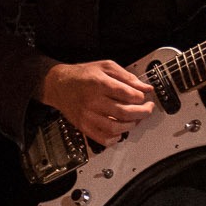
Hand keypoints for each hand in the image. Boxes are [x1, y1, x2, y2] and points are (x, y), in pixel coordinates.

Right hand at [40, 60, 155, 145]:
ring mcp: (87, 116)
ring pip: (116, 127)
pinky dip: (115, 138)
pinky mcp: (83, 126)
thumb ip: (127, 77)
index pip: (129, 95)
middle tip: (147, 109)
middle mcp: (92, 101)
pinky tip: (120, 131)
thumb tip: (146, 88)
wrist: (58, 85)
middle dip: (143, 112)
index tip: (143, 96)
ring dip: (132, 125)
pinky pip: (103, 139)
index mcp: (99, 84)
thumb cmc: (82, 75)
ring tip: (135, 119)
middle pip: (125, 112)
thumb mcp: (106, 67)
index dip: (141, 97)